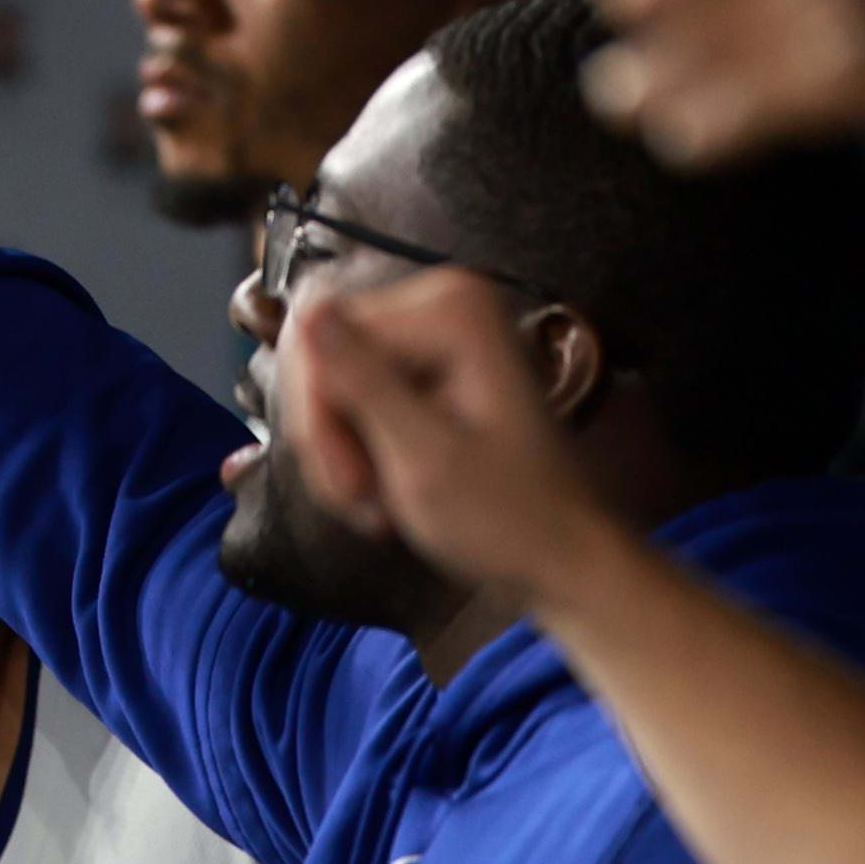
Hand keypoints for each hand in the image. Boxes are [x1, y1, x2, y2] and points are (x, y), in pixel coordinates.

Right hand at [271, 266, 648, 611]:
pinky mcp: (424, 366)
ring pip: (327, 382)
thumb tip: (307, 310)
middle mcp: (442, 305)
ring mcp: (433, 335)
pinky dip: (354, 450)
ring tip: (374, 503)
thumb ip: (363, 381)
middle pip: (319, 354)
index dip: (319, 415)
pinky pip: (350, 397)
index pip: (320, 336)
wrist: (557, 559)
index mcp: (452, 310)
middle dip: (328, 435)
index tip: (349, 486)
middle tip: (360, 499)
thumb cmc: (505, 517)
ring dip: (338, 450)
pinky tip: (381, 489)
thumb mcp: (423, 455)